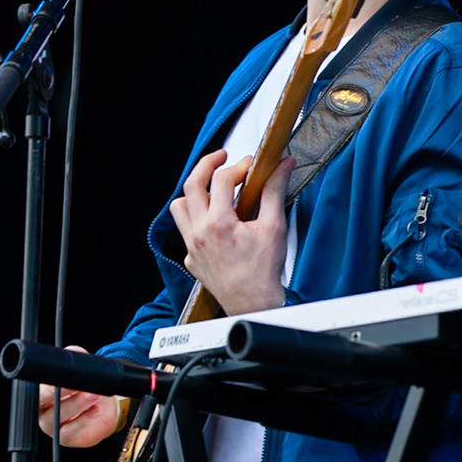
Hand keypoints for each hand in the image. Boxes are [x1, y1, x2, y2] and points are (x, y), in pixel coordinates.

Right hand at [37, 345, 125, 447]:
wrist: (102, 406)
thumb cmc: (85, 387)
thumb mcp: (80, 368)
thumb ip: (75, 358)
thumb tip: (71, 352)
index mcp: (40, 394)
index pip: (38, 390)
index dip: (48, 385)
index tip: (61, 377)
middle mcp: (43, 411)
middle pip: (46, 404)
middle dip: (63, 393)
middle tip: (80, 385)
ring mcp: (54, 427)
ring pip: (59, 418)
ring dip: (77, 405)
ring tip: (93, 395)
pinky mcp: (67, 438)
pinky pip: (72, 432)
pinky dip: (85, 421)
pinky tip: (95, 411)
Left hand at [167, 150, 292, 315]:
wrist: (253, 304)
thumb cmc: (263, 272)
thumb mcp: (274, 227)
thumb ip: (275, 191)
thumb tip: (282, 166)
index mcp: (219, 224)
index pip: (222, 179)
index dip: (239, 166)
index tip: (251, 165)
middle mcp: (199, 233)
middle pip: (191, 184)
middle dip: (206, 164)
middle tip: (221, 157)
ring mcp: (191, 246)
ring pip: (179, 207)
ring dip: (194, 192)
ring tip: (211, 188)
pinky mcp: (191, 258)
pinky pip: (184, 230)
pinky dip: (195, 218)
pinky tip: (212, 219)